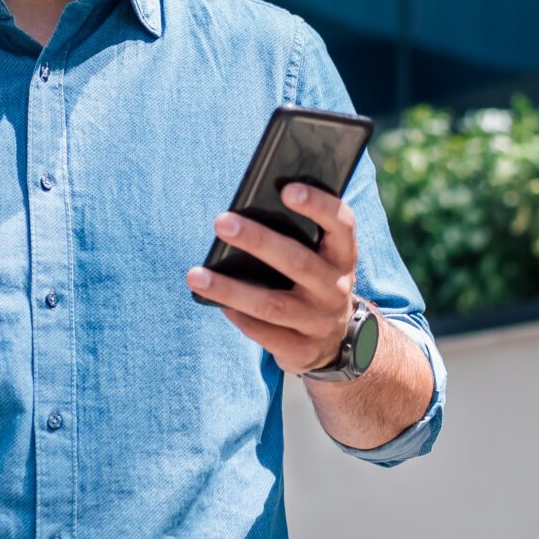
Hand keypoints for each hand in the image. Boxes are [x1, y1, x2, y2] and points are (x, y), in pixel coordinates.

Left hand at [187, 183, 356, 375]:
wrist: (334, 341)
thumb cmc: (313, 282)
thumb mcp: (320, 259)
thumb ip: (298, 236)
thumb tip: (245, 214)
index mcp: (342, 256)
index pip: (341, 224)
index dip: (318, 205)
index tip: (287, 189)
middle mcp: (336, 288)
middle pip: (297, 261)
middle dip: (258, 240)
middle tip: (222, 221)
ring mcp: (320, 322)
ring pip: (272, 304)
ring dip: (230, 289)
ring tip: (195, 275)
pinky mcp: (302, 350)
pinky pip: (264, 333)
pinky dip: (238, 316)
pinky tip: (216, 303)